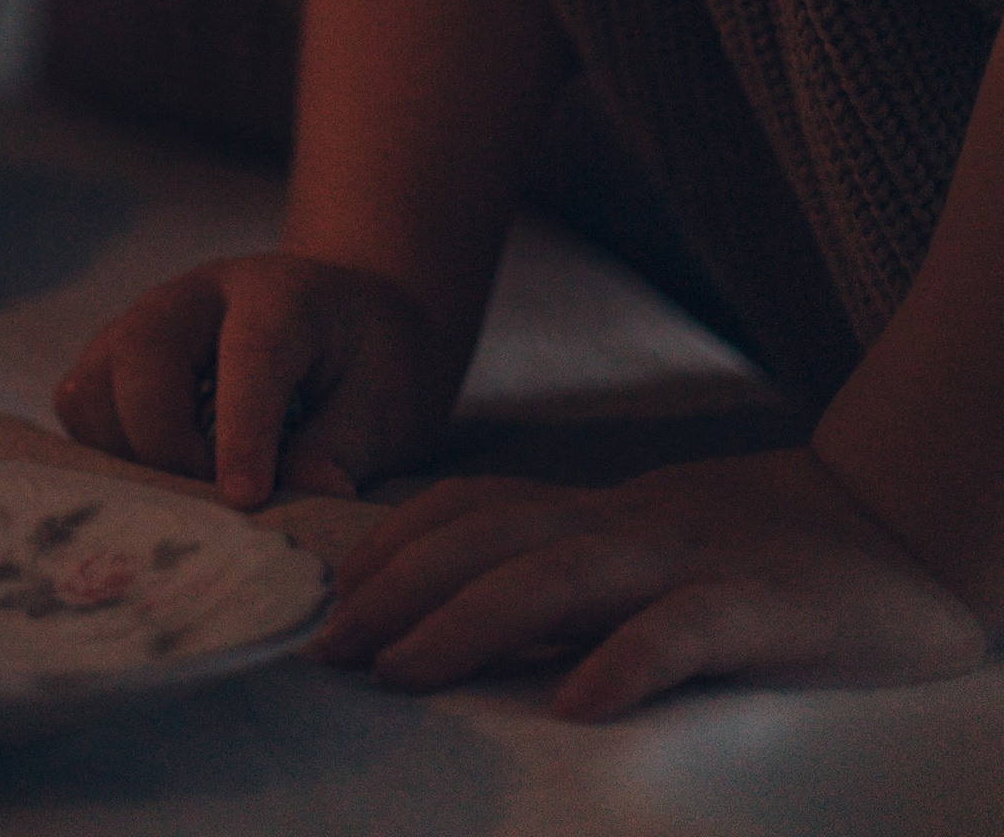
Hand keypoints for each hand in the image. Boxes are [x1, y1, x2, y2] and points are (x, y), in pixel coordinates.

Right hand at [56, 254, 453, 508]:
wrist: (343, 321)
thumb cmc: (367, 365)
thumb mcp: (387, 404)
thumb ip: (347, 445)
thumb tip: (315, 494)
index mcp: (278, 294)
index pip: (251, 353)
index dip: (243, 430)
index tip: (244, 500)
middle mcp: (197, 295)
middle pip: (143, 351)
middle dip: (166, 440)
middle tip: (218, 499)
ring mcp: (145, 322)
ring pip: (94, 382)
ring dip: (128, 450)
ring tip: (190, 487)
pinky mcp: (115, 358)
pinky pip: (81, 406)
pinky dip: (107, 451)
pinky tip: (164, 478)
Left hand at [318, 447, 988, 714]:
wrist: (890, 534)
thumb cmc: (749, 560)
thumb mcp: (641, 554)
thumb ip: (559, 574)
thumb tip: (448, 622)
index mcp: (592, 513)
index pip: (468, 508)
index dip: (390, 545)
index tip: (324, 598)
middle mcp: (622, 523)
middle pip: (488, 537)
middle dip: (397, 586)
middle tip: (331, 645)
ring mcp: (684, 559)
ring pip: (559, 574)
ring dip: (469, 618)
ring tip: (404, 668)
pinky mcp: (752, 608)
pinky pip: (679, 633)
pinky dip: (622, 662)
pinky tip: (574, 706)